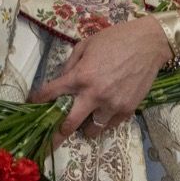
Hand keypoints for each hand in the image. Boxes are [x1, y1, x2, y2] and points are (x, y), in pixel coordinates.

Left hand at [28, 16, 171, 144]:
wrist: (148, 44)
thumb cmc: (115, 40)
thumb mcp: (85, 45)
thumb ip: (71, 65)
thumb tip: (62, 80)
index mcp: (80, 76)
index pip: (51, 93)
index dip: (38, 100)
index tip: (31, 105)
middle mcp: (94, 95)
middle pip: (69, 123)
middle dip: (56, 134)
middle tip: (49, 140)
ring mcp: (112, 105)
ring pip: (92, 130)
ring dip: (84, 128)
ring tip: (82, 123)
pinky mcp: (128, 110)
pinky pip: (110, 125)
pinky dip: (103, 122)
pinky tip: (102, 114)